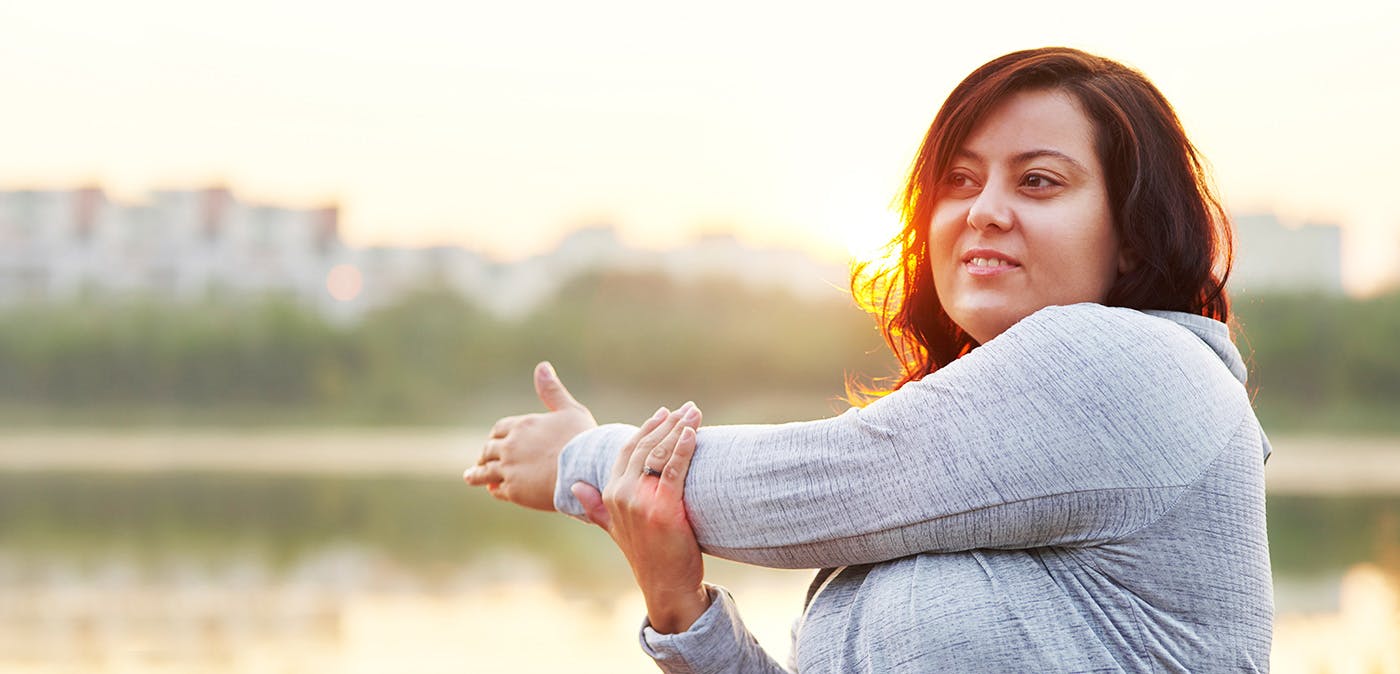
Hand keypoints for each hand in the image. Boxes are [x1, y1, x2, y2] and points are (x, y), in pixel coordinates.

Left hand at [463, 361, 596, 510]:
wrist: (585, 470)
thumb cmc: (582, 440)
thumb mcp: (569, 410)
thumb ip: (552, 390)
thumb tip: (542, 366)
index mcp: (522, 425)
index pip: (499, 429)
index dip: (496, 436)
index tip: (494, 440)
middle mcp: (510, 446)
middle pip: (488, 450)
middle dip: (484, 454)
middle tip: (481, 459)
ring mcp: (509, 469)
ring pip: (485, 472)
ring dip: (476, 474)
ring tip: (470, 476)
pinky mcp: (513, 490)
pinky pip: (497, 489)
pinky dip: (493, 488)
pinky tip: (492, 490)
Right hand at [572, 402, 709, 633]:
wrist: (665, 585)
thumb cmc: (648, 555)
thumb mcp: (615, 528)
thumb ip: (595, 506)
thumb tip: (576, 486)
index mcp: (610, 494)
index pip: (627, 450)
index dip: (646, 429)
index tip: (665, 412)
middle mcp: (621, 494)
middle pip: (644, 447)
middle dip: (668, 423)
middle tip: (687, 407)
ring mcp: (640, 501)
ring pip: (659, 453)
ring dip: (679, 428)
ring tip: (695, 413)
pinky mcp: (662, 508)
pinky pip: (674, 470)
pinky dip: (684, 448)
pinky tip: (693, 433)